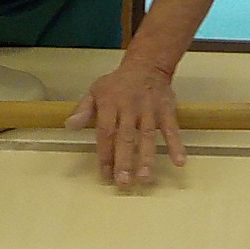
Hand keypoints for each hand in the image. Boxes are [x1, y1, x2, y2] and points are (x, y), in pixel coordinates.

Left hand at [65, 60, 184, 190]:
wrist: (147, 65)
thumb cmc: (118, 83)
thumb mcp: (96, 90)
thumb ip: (83, 110)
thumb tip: (70, 126)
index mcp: (110, 103)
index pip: (106, 132)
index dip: (105, 154)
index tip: (105, 174)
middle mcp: (129, 107)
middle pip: (126, 137)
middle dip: (124, 161)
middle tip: (123, 183)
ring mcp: (150, 110)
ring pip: (148, 135)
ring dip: (147, 157)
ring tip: (145, 178)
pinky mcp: (167, 110)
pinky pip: (172, 129)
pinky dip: (176, 145)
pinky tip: (179, 162)